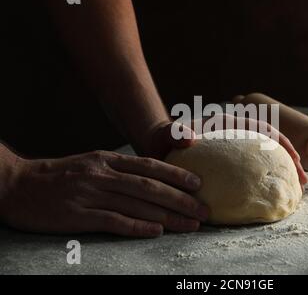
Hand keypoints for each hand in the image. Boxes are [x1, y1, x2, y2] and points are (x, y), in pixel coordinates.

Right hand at [0, 151, 208, 236]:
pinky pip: (113, 221)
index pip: (149, 166)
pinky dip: (137, 226)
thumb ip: (118, 170)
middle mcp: (102, 174)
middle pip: (149, 186)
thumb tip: (149, 180)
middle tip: (204, 210)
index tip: (199, 183)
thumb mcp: (90, 163)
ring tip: (190, 225)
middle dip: (181, 199)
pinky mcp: (77, 215)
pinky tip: (156, 231)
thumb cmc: (59, 176)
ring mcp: (90, 194)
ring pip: (137, 204)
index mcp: (107, 160)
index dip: (176, 174)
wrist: (17, 185)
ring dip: (168, 216)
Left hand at [140, 115, 307, 186]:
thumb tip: (189, 136)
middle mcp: (235, 133)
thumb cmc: (163, 138)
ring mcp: (235, 148)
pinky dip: (266, 178)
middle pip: (270, 143)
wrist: (158, 145)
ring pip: (265, 156)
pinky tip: (271, 194)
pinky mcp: (231, 161)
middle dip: (290, 159)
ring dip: (282, 171)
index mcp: (227, 123)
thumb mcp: (166, 134)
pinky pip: (253, 168)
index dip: (281, 143)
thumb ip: (174, 132)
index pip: (261, 128)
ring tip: (295, 191)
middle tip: (303, 182)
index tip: (294, 160)